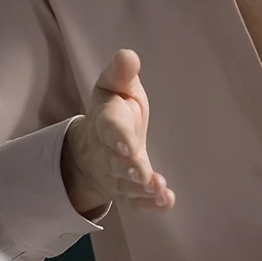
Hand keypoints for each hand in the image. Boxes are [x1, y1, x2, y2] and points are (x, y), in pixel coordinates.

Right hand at [61, 49, 174, 214]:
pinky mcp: (127, 191)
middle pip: (116, 162)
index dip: (118, 137)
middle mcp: (107, 151)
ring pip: (126, 185)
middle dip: (128, 168)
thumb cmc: (115, 109)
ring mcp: (116, 175)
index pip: (110, 128)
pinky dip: (150, 205)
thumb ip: (122, 73)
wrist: (95, 146)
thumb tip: (128, 55)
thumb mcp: (116, 86)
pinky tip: (165, 203)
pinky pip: (136, 203)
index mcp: (106, 120)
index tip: (129, 144)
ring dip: (142, 189)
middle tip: (142, 175)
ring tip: (159, 190)